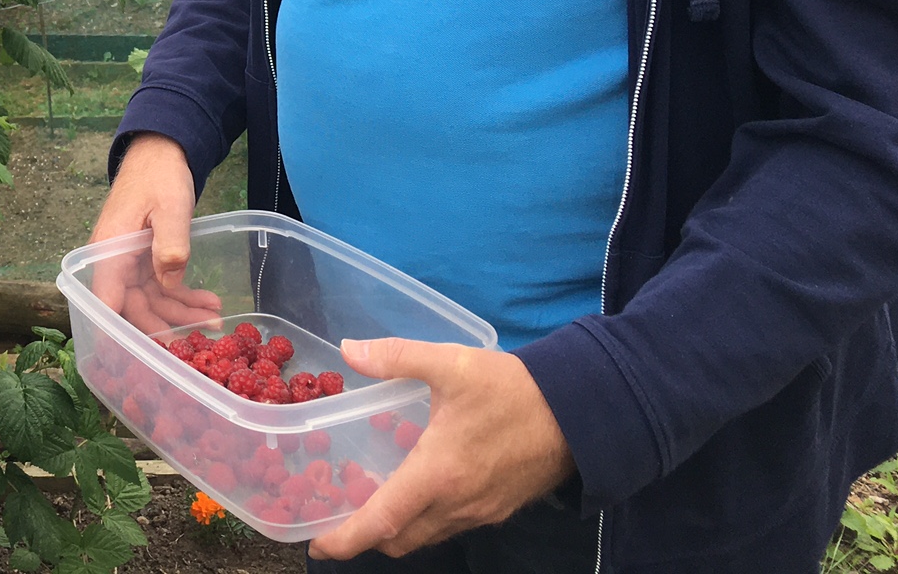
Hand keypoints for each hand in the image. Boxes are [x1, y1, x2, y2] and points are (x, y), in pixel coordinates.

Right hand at [86, 135, 223, 334]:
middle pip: (133, 308)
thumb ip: (170, 244)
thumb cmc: (159, 175)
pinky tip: (209, 301)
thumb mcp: (169, 206)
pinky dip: (184, 296)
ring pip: (151, 300)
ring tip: (216, 319)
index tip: (137, 361)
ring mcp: (130, 262)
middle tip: (203, 336)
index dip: (118, 334)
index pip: (107, 302)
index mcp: (110, 252)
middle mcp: (114, 262)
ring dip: (181, 312)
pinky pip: (162, 287)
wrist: (160, 152)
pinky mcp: (146, 259)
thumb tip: (169, 283)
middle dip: (167, 325)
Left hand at [307, 339, 575, 561]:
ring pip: (426, 536)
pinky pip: (449, 527)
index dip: (347, 539)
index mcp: (437, 475)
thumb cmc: (511, 390)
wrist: (579, 412)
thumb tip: (349, 351)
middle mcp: (456, 506)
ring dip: (396, 529)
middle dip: (365, 537)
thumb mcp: (450, 363)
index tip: (318, 546)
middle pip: (400, 539)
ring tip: (371, 501)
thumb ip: (395, 357)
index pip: (382, 522)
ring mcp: (479, 512)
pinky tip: (417, 489)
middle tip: (338, 516)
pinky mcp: (497, 509)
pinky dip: (424, 520)